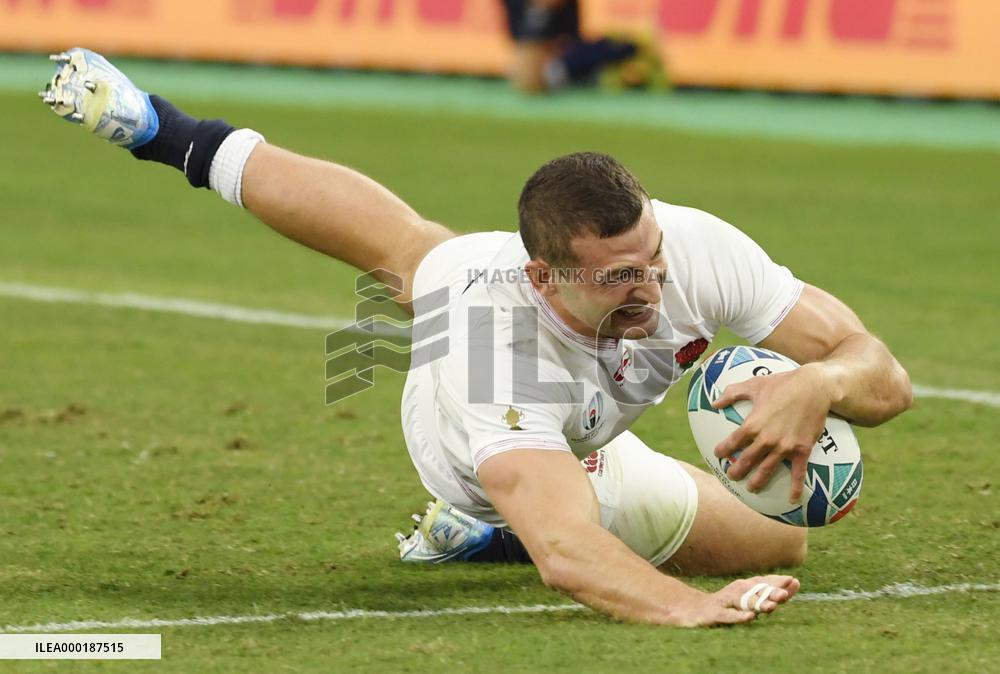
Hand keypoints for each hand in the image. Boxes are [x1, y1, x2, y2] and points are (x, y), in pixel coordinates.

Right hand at [671, 575, 800, 626]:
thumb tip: (795, 582)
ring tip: (772, 607)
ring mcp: (725, 602)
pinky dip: (738, 616)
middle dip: (771, 592)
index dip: (778, 582)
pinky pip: (728, 615)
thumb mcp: (747, 598)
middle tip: (786, 594)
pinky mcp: (714, 614)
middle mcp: (736, 591)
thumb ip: (770, 593)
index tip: (794, 582)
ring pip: (743, 601)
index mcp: (744, 587)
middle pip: (755, 590)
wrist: (693, 610)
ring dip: (758, 603)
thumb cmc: (725, 605)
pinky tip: (750, 617)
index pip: (764, 582)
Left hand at [712, 364, 834, 501]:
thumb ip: (732, 393)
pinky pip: (798, 473)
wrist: (814, 387)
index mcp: (753, 424)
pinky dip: (796, 488)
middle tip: (731, 476)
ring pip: (767, 470)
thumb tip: (714, 402)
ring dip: (758, 481)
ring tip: (751, 489)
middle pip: (747, 460)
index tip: (718, 454)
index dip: (723, 449)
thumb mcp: (754, 384)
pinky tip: (793, 499)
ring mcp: (785, 447)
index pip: (733, 442)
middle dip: (737, 470)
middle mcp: (766, 439)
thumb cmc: (782, 384)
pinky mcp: (802, 450)